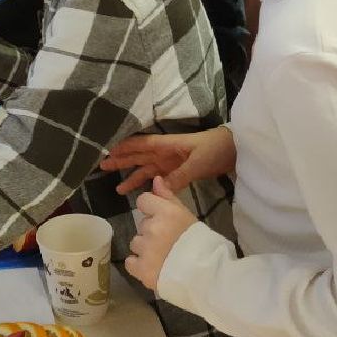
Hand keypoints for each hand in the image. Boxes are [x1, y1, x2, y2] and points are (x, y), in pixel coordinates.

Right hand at [100, 126, 235, 194]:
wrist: (234, 150)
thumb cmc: (214, 149)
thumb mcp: (197, 163)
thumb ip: (178, 176)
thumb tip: (157, 188)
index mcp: (166, 144)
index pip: (139, 145)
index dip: (123, 147)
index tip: (105, 151)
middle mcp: (164, 152)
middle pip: (138, 156)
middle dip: (121, 160)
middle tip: (102, 166)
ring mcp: (170, 162)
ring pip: (146, 169)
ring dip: (132, 175)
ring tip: (117, 187)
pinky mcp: (178, 171)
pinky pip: (158, 177)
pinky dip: (147, 183)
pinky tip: (140, 191)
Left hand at [125, 178, 197, 291]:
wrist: (208, 276)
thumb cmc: (202, 243)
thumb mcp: (187, 215)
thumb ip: (168, 197)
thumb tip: (156, 179)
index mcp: (166, 212)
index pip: (143, 200)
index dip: (150, 209)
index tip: (160, 219)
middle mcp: (152, 228)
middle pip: (142, 225)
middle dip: (151, 232)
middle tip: (168, 243)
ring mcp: (145, 249)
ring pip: (136, 243)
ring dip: (145, 249)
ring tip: (163, 257)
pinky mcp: (142, 270)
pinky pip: (130, 262)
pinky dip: (138, 265)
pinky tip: (153, 267)